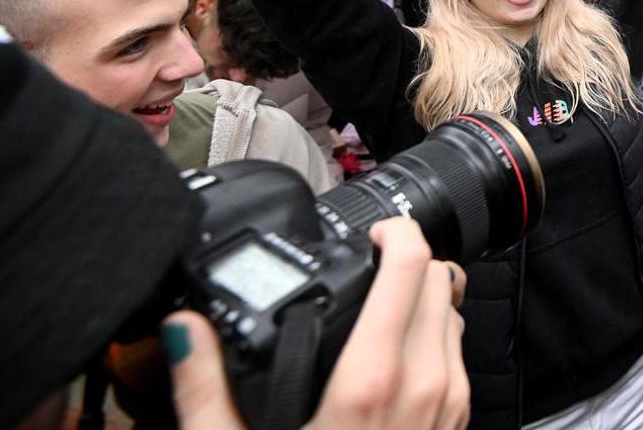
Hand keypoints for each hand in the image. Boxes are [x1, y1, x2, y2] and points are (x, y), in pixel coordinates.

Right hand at [165, 218, 468, 429]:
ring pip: (454, 312)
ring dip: (422, 297)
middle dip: (405, 260)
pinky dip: (431, 336)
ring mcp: (448, 405)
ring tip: (375, 305)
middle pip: (439, 278)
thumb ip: (203, 386)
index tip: (366, 233)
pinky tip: (389, 352)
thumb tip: (184, 329)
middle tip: (367, 263)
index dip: (392, 232)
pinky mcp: (455, 424)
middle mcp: (423, 384)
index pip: (410, 266)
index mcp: (371, 381)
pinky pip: (457, 353)